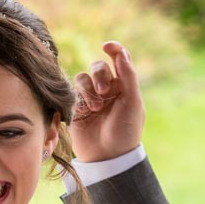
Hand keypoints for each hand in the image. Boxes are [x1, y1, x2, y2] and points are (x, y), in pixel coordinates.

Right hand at [69, 41, 144, 162]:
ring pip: (83, 77)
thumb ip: (128, 76)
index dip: (113, 49)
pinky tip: (85, 110)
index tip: (107, 46)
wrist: (107, 157)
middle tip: (105, 93)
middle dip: (100, 76)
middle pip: (99, 67)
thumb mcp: (132, 102)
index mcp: (124, 86)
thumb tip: (121, 52)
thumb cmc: (125, 131)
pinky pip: (72, 90)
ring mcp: (90, 98)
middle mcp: (107, 89)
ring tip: (96, 107)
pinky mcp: (76, 107)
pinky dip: (79, 96)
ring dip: (89, 89)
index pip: (119, 59)